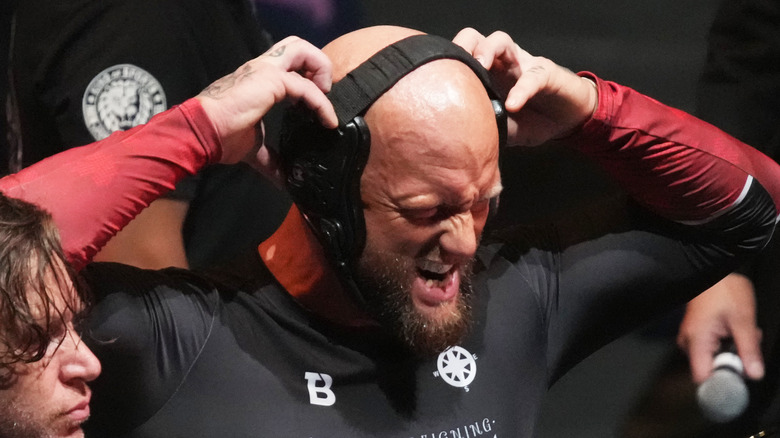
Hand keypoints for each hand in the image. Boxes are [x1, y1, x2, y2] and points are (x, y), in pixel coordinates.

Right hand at [196, 36, 337, 174]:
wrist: (202, 133)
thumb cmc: (221, 137)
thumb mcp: (253, 148)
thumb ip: (272, 160)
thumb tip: (285, 180)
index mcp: (258, 79)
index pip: (288, 62)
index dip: (307, 77)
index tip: (312, 105)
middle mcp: (262, 68)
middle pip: (297, 45)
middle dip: (317, 63)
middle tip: (322, 92)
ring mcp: (265, 70)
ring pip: (302, 50)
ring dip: (322, 71)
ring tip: (326, 99)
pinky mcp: (271, 81)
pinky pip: (306, 87)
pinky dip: (322, 104)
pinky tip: (327, 121)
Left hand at [452, 28, 597, 146]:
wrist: (568, 120)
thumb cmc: (531, 121)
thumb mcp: (502, 130)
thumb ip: (484, 130)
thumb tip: (459, 146)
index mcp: (485, 75)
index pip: (461, 58)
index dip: (445, 63)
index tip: (430, 78)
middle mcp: (500, 63)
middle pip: (475, 39)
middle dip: (462, 46)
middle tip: (453, 66)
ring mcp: (522, 64)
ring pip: (500, 41)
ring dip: (487, 50)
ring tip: (480, 67)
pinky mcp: (545, 72)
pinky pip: (532, 74)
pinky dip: (521, 89)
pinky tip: (513, 105)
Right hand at [677, 273, 763, 383]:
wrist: (712, 272)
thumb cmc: (724, 290)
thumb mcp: (743, 320)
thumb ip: (749, 349)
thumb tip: (754, 374)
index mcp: (697, 340)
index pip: (703, 377)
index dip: (722, 380)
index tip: (739, 374)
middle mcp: (688, 343)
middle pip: (710, 369)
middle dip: (732, 361)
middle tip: (745, 344)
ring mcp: (690, 339)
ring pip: (713, 359)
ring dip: (731, 352)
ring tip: (740, 333)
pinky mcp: (695, 335)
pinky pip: (710, 349)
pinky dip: (725, 344)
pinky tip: (733, 331)